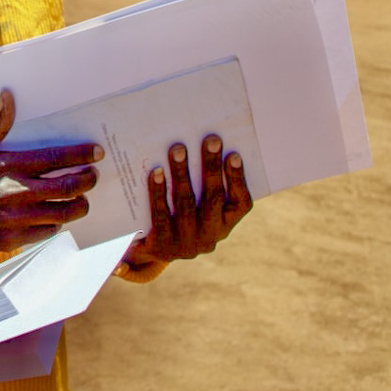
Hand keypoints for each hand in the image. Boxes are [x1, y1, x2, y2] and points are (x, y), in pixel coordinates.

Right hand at [0, 90, 100, 255]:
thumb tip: (8, 97)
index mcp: (6, 165)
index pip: (55, 159)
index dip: (81, 155)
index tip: (96, 153)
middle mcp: (15, 192)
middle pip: (68, 188)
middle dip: (87, 181)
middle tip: (93, 176)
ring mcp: (14, 219)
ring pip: (63, 214)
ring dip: (78, 205)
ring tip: (80, 200)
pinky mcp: (10, 241)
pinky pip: (46, 233)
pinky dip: (55, 225)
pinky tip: (54, 218)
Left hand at [123, 134, 252, 271]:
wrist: (149, 251)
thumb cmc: (177, 217)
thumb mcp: (197, 207)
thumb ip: (204, 185)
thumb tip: (202, 147)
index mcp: (225, 225)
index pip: (241, 203)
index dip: (238, 179)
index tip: (233, 154)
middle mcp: (210, 236)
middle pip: (213, 198)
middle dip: (212, 167)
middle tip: (211, 140)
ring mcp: (186, 243)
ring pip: (186, 203)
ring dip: (182, 174)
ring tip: (178, 149)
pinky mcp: (162, 245)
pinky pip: (161, 214)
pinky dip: (159, 192)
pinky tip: (156, 173)